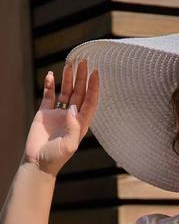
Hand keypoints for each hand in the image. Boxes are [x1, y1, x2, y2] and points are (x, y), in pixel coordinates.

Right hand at [23, 58, 98, 177]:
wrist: (38, 162)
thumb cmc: (56, 157)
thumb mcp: (69, 145)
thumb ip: (73, 127)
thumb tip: (73, 107)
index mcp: (81, 123)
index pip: (90, 101)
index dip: (94, 87)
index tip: (95, 73)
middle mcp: (71, 116)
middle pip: (79, 93)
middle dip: (82, 77)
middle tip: (84, 61)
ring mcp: (58, 113)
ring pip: (66, 91)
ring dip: (68, 78)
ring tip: (70, 63)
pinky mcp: (44, 112)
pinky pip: (49, 95)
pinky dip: (50, 85)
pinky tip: (52, 75)